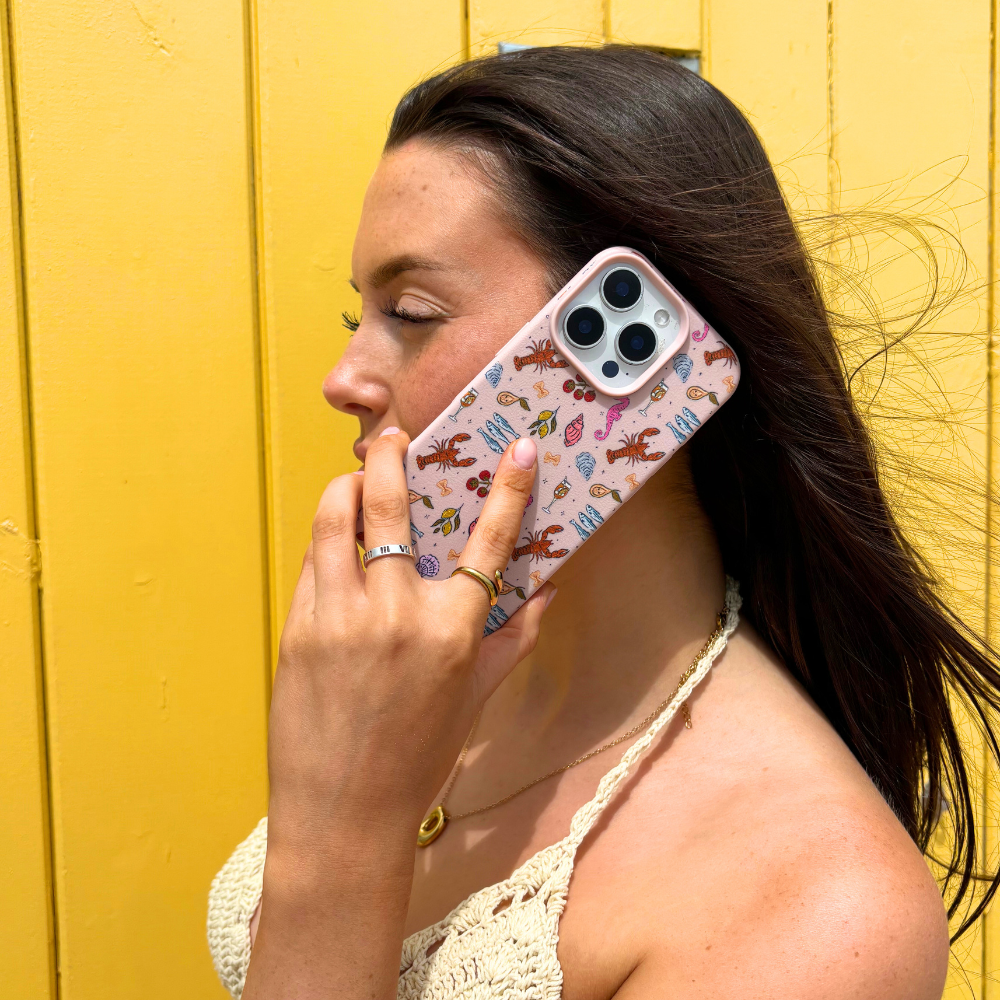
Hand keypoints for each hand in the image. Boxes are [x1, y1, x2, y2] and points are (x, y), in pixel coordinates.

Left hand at [264, 427, 551, 853]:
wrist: (342, 810)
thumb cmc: (418, 758)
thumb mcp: (475, 701)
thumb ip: (513, 641)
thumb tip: (547, 592)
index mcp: (451, 632)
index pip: (488, 543)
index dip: (508, 489)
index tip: (520, 447)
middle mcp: (396, 612)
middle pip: (390, 504)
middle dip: (390, 455)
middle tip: (393, 437)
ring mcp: (339, 616)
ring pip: (335, 519)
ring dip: (346, 487)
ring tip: (355, 481)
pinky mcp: (298, 626)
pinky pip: (312, 563)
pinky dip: (327, 542)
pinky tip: (336, 548)